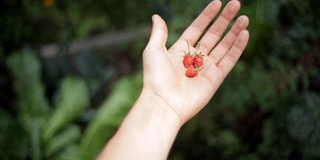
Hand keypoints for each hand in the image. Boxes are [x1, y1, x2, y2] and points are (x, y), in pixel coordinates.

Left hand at [142, 0, 248, 124]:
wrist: (164, 102)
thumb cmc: (155, 77)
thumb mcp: (153, 50)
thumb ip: (159, 33)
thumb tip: (156, 16)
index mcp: (181, 50)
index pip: (197, 28)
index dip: (207, 16)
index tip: (217, 3)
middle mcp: (195, 58)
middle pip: (213, 35)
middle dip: (225, 20)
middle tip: (236, 4)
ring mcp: (206, 68)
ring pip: (224, 46)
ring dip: (234, 32)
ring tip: (244, 18)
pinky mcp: (216, 79)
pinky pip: (229, 60)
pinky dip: (237, 47)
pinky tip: (244, 34)